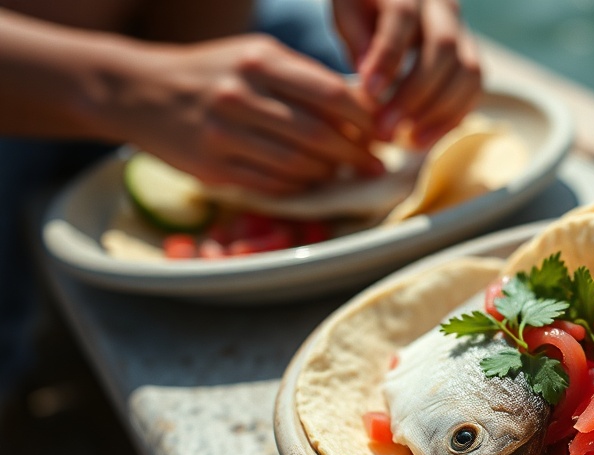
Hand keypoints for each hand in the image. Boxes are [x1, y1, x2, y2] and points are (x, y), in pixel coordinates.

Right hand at [108, 34, 383, 194]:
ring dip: (330, 173)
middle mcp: (241, 94)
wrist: (139, 91)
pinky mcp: (212, 168)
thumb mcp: (255, 57)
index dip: (366, 119)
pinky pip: (273, 184)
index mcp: (260, 60)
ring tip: (343, 172)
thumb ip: (303, 78)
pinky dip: (301, 186)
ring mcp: (224, 134)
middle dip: (356, 153)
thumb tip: (363, 109)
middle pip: (320, 134)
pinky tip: (311, 181)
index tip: (382, 132)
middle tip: (373, 163)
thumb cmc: (213, 72)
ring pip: (299, 164)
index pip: (332, 94)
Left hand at [333, 0, 482, 147]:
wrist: (389, 3)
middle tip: (385, 128)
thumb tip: (371, 80)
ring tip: (408, 141)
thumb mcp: (348, 11)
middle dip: (414, 94)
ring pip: (467, 72)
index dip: (388, 55)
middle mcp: (443, 6)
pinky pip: (473, 90)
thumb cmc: (363, 6)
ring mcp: (463, 32)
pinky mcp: (470, 57)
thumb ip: (357, 36)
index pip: (403, 16)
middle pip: (443, 48)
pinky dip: (452, 119)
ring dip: (438, 112)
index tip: (370, 92)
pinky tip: (424, 139)